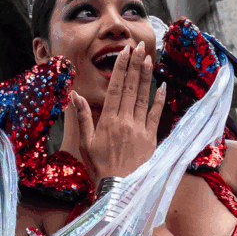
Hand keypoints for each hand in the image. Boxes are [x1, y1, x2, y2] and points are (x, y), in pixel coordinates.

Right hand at [64, 42, 166, 181]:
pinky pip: (156, 116)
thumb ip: (82, 117)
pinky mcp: (151, 139)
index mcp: (107, 120)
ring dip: (146, 77)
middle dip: (135, 65)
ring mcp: (139, 129)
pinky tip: (162, 86)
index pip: (115, 88)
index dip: (120, 69)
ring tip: (150, 59)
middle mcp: (124, 121)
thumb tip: (74, 95)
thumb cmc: (99, 167)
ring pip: (143, 98)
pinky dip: (159, 101)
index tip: (124, 52)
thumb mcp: (85, 143)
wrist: (118, 189)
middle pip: (130, 88)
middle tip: (140, 46)